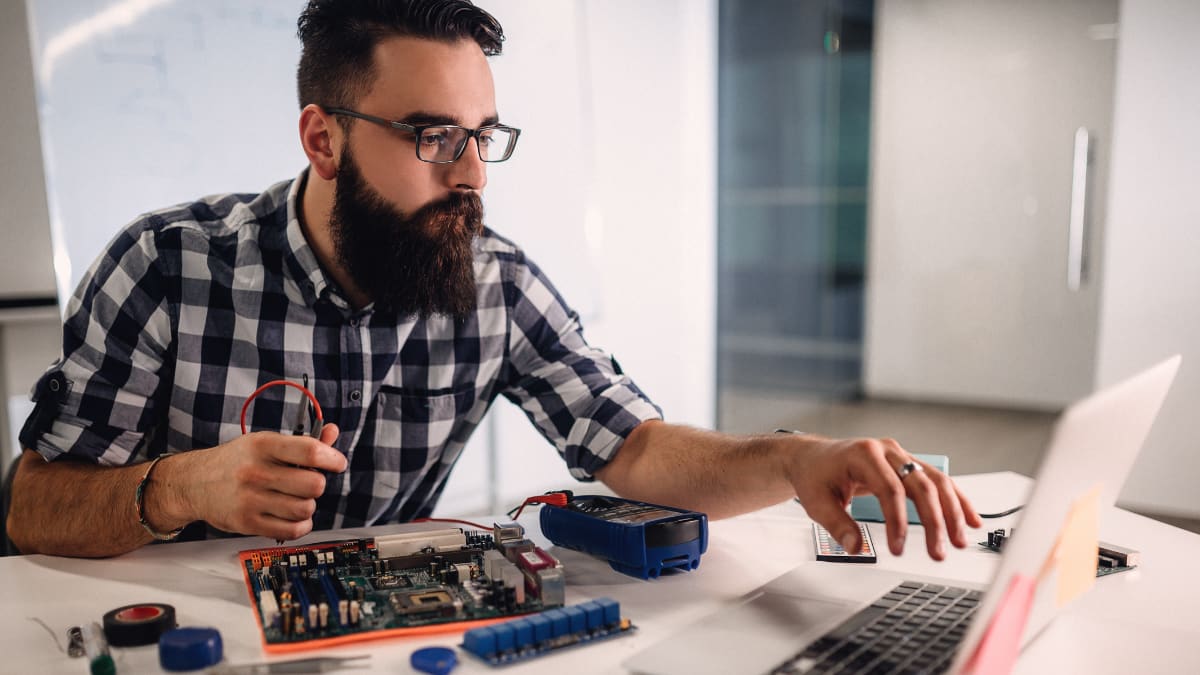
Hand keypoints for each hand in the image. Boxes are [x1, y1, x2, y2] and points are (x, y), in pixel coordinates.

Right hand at [162, 424, 345, 540]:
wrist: (194, 483)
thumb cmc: (236, 461)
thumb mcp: (265, 442)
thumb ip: (302, 441)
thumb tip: (332, 432)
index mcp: (263, 445)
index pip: (309, 451)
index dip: (332, 458)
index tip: (337, 463)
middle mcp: (256, 472)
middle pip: (313, 484)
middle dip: (317, 484)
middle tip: (308, 483)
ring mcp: (250, 499)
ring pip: (305, 509)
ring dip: (307, 505)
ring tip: (296, 499)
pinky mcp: (247, 523)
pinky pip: (291, 530)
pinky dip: (301, 525)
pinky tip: (294, 516)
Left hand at [787, 436, 981, 559]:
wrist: (814, 457)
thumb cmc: (816, 476)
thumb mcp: (816, 502)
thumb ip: (837, 525)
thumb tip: (856, 548)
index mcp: (864, 454)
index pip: (890, 489)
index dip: (897, 521)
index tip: (897, 547)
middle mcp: (887, 450)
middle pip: (921, 484)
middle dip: (934, 520)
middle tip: (939, 551)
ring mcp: (900, 455)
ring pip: (936, 480)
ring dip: (952, 511)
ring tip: (959, 540)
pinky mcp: (908, 464)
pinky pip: (937, 481)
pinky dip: (955, 500)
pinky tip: (970, 519)